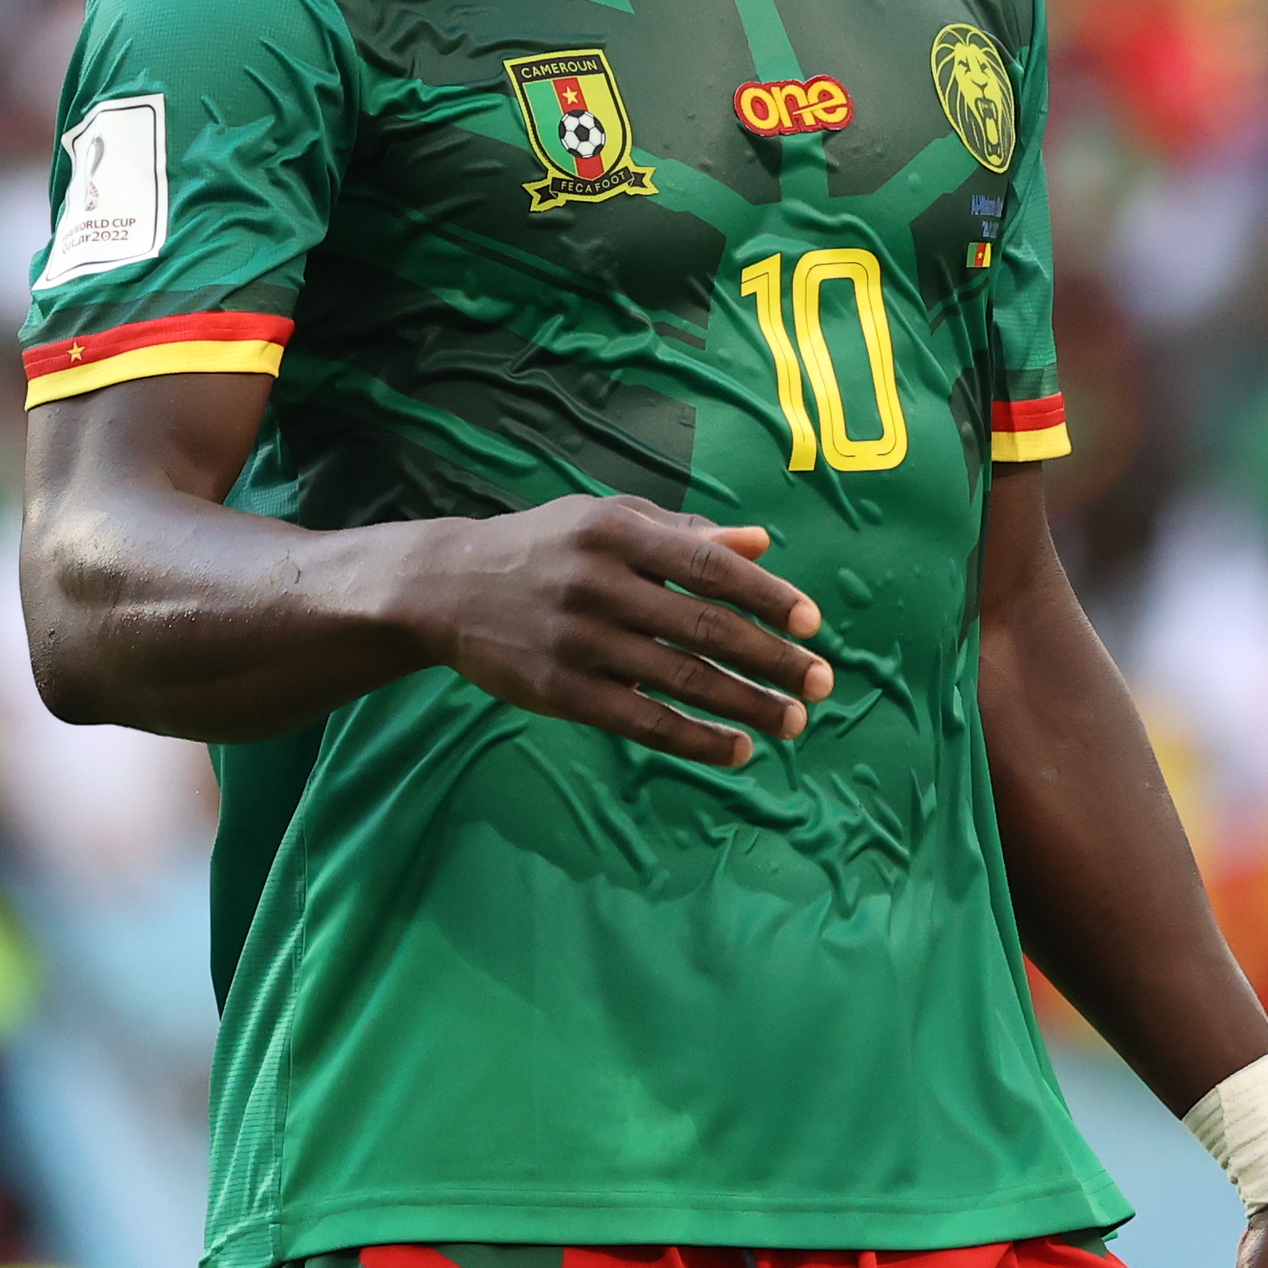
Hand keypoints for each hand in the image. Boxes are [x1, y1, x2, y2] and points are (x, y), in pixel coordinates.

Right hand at [388, 496, 830, 766]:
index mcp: (617, 532)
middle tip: (820, 683)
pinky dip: (694, 739)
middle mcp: (599, 583)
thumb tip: (761, 544)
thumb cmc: (545, 547)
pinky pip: (641, 721)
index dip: (766, 596)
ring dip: (744, 705)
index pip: (708, 566)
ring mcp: (578, 641)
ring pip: (679, 679)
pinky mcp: (561, 691)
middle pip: (703, 628)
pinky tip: (736, 750)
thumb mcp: (608, 518)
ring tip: (791, 722)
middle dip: (771, 659)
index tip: (812, 622)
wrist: (447, 588)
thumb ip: (684, 532)